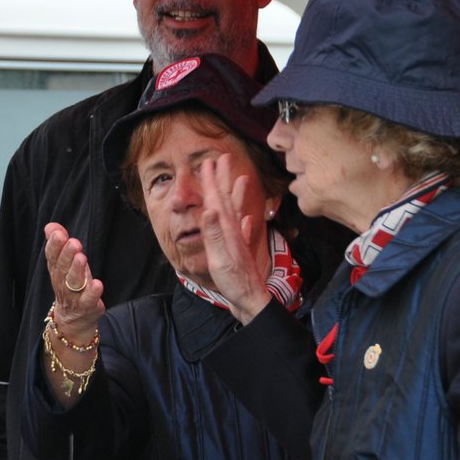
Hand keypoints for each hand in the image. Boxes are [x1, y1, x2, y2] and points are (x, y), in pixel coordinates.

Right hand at [44, 223, 104, 333]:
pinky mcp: (87, 307)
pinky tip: (97, 284)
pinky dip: (92, 293)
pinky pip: (88, 301)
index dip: (54, 246)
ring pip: (74, 283)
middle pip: (63, 268)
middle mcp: (63, 283)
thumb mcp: (65, 264)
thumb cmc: (70, 285)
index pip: (52, 257)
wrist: (73, 320)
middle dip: (67, 255)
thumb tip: (51, 226)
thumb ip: (59, 244)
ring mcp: (74, 297)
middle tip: (73, 242)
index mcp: (57, 271)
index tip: (58, 234)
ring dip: (77, 270)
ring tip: (82, 257)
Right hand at [200, 154, 273, 323]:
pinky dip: (246, 222)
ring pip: (237, 212)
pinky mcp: (242, 252)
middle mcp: (235, 231)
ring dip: (236, 195)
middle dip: (223, 180)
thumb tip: (209, 208)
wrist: (250, 300)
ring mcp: (240, 240)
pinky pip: (244, 231)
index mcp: (227, 230)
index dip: (212, 181)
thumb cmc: (233, 282)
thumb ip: (214, 234)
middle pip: (228, 200)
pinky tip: (249, 219)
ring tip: (241, 179)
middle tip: (221, 159)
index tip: (208, 163)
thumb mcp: (219, 258)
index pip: (217, 200)